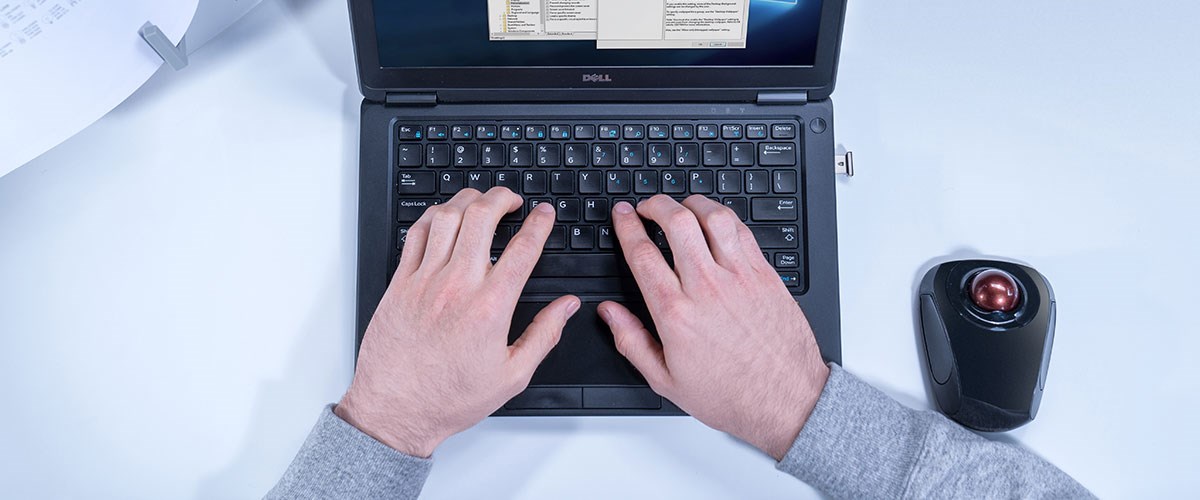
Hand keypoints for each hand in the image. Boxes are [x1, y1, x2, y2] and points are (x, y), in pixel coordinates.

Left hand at [336, 188, 579, 457]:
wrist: (397, 411)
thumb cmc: (449, 398)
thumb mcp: (512, 376)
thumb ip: (544, 335)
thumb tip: (567, 307)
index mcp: (490, 308)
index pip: (522, 249)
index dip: (540, 223)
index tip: (545, 214)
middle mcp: (457, 286)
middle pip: (482, 218)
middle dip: (503, 198)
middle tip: (513, 199)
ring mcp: (424, 281)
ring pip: (447, 217)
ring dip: (468, 200)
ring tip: (481, 201)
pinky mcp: (399, 284)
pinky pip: (416, 235)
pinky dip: (433, 216)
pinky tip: (444, 217)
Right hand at [599, 195, 829, 460]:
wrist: (785, 400)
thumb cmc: (731, 395)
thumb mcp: (666, 380)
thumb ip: (631, 341)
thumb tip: (609, 313)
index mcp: (675, 313)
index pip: (642, 254)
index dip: (626, 226)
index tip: (622, 215)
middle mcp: (706, 288)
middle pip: (676, 222)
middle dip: (656, 204)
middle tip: (647, 205)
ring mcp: (739, 278)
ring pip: (713, 217)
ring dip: (692, 203)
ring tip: (682, 206)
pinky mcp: (765, 275)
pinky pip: (742, 231)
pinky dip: (724, 218)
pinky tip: (716, 222)